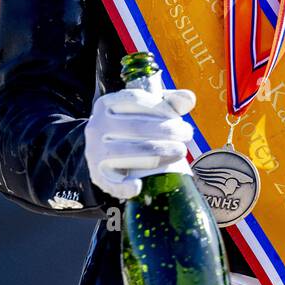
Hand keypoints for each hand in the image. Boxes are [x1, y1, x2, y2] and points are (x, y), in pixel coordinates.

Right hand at [84, 83, 196, 201]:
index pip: (135, 99)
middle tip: (187, 134)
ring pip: (126, 151)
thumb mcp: (145, 109)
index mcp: (107, 104)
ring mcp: (95, 151)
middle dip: (167, 130)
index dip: (160, 107)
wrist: (101, 150)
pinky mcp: (97, 174)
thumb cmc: (131, 124)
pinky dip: (123, 186)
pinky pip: (109, 181)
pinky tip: (138, 186)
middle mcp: (97, 126)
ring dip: (158, 152)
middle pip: (135, 126)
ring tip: (181, 151)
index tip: (179, 117)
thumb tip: (189, 98)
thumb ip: (169, 102)